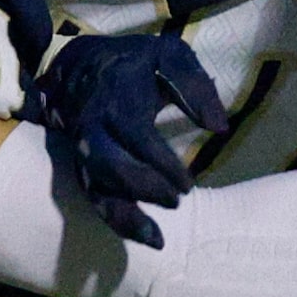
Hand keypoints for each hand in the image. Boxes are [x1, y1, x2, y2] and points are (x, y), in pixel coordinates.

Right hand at [35, 29, 229, 246]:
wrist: (75, 63)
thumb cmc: (133, 62)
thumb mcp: (168, 57)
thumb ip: (195, 87)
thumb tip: (220, 127)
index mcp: (116, 100)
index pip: (135, 136)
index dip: (161, 163)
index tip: (187, 184)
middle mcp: (93, 128)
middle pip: (108, 166)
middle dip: (143, 189)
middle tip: (177, 202)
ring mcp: (82, 149)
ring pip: (94, 187)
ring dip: (123, 216)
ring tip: (157, 240)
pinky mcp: (80, 164)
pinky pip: (92, 194)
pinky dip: (114, 217)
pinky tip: (143, 235)